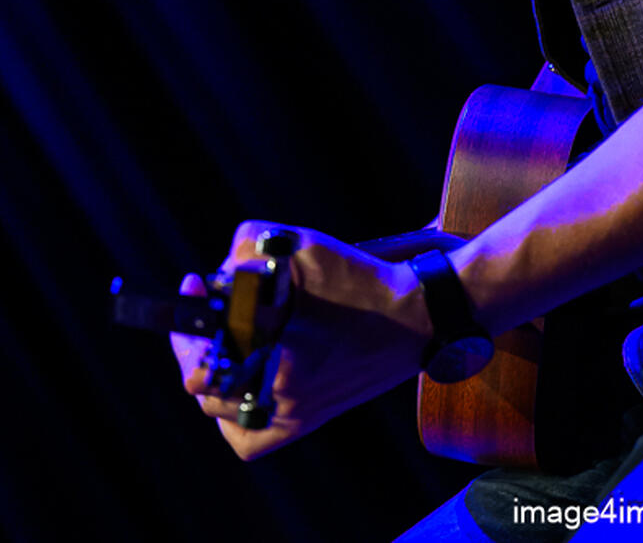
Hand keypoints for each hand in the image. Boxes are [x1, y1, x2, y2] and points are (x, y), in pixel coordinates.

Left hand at [170, 221, 431, 459]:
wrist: (415, 317)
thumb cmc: (360, 280)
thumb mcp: (301, 247)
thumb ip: (248, 250)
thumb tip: (217, 277)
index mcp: (275, 362)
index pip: (202, 357)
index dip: (189, 316)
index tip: (193, 283)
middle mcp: (280, 401)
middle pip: (204, 383)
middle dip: (198, 338)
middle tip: (204, 302)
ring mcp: (293, 418)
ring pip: (220, 408)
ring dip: (212, 367)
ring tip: (222, 331)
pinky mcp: (306, 421)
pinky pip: (248, 433)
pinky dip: (232, 409)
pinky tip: (238, 376)